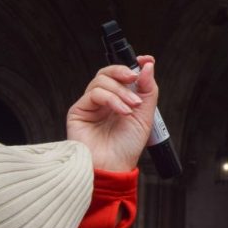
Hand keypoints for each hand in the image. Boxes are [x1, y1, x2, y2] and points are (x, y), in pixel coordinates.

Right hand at [67, 56, 158, 171]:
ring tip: (131, 107)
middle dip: (125, 73)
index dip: (133, 64)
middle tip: (135, 84)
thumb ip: (148, 89)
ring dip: (121, 91)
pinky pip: (94, 93)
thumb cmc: (127, 146)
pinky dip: (111, 98)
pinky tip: (122, 111)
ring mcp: (91, 105)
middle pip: (109, 72)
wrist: (114, 166)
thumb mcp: (146, 114)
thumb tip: (148, 65)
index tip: (146, 61)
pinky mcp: (79, 110)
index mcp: (119, 99)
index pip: (122, 74)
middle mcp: (104, 100)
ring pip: (102, 80)